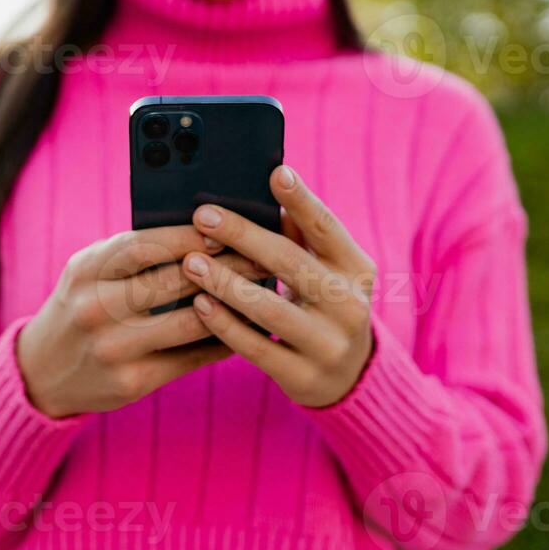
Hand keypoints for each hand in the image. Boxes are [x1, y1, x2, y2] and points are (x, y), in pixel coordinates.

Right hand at [16, 226, 267, 417]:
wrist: (42, 372)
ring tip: (264, 288)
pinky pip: (190, 357)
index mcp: (86, 271)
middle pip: (173, 282)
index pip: (143, 244)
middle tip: (263, 254)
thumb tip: (202, 230)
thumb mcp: (89, 271)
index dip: (188, 235)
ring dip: (233, 304)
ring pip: (190, 322)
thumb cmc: (80, 305)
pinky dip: (223, 340)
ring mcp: (114, 349)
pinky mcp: (132, 382)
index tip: (226, 227)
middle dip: (224, 266)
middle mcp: (96, 309)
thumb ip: (132, 252)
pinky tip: (248, 326)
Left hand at [181, 165, 376, 407]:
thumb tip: (252, 193)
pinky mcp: (303, 377)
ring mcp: (328, 346)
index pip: (328, 228)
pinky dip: (225, 324)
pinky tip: (199, 303)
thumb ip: (297, 234)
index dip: (303, 201)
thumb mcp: (325, 269)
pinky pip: (256, 348)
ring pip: (269, 308)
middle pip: (291, 263)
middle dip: (244, 236)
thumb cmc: (321, 302)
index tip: (276, 172)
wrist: (346, 376)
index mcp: (357, 269)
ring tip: (191, 262)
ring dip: (225, 282)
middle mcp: (350, 306)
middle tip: (203, 216)